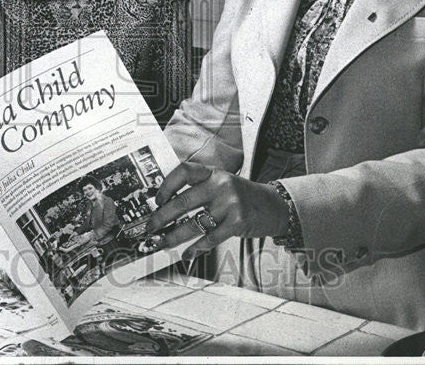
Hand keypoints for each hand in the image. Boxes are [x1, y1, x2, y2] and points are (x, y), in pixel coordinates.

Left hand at [145, 162, 288, 259]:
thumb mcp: (221, 183)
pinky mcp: (238, 223)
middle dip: (162, 217)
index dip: (166, 185)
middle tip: (150, 228)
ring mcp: (230, 203)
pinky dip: (196, 248)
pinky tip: (187, 253)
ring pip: (194, 223)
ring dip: (174, 237)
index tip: (156, 200)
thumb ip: (199, 189)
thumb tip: (166, 206)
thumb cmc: (240, 196)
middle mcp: (221, 184)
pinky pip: (210, 238)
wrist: (273, 206)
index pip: (184, 171)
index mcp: (213, 172)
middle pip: (183, 201)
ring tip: (162, 244)